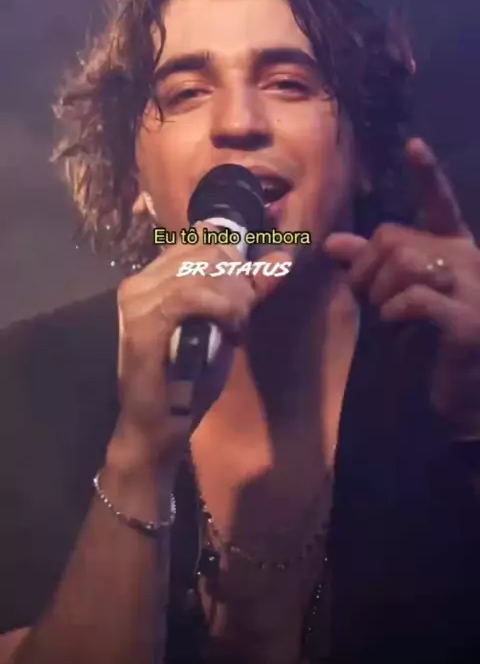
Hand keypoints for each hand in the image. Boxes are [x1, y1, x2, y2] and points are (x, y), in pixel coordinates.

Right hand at [114, 224, 289, 464]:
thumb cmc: (188, 378)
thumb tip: (280, 256)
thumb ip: (248, 290)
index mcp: (154, 277)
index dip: (234, 256)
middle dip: (237, 278)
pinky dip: (220, 307)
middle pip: (207, 249)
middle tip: (242, 312)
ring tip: (235, 324)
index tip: (245, 291)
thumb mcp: (225, 325)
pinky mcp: (142, 322)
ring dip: (232, 296)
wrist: (156, 425)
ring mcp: (137, 299)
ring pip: (202, 269)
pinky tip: (229, 327)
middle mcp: (140, 281)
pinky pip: (190, 294)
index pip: (201, 238)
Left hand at [324, 138, 479, 434]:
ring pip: (405, 263)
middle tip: (369, 298)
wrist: (463, 392)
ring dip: (380, 292)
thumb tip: (332, 242)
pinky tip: (397, 323)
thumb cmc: (428, 341)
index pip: (440, 204)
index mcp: (454, 249)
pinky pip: (415, 298)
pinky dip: (394, 310)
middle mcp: (469, 260)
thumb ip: (369, 266)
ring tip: (387, 315)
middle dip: (366, 268)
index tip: (413, 144)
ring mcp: (474, 290)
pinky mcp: (468, 322)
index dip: (428, 175)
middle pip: (396, 238)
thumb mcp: (396, 296)